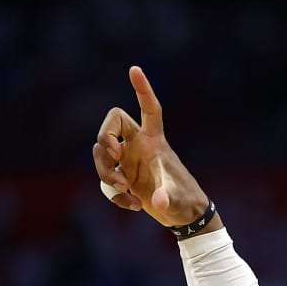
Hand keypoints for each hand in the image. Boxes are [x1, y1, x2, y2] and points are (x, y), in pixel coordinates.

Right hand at [92, 66, 209, 226]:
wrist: (183, 216)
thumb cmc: (186, 199)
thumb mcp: (177, 198)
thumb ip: (168, 197)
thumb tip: (160, 202)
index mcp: (154, 140)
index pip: (149, 108)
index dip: (142, 89)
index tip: (134, 69)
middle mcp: (138, 146)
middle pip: (110, 125)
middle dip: (104, 138)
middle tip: (114, 156)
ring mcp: (127, 161)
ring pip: (100, 153)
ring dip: (105, 172)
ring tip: (125, 189)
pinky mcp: (121, 177)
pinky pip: (105, 180)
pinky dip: (115, 194)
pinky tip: (134, 205)